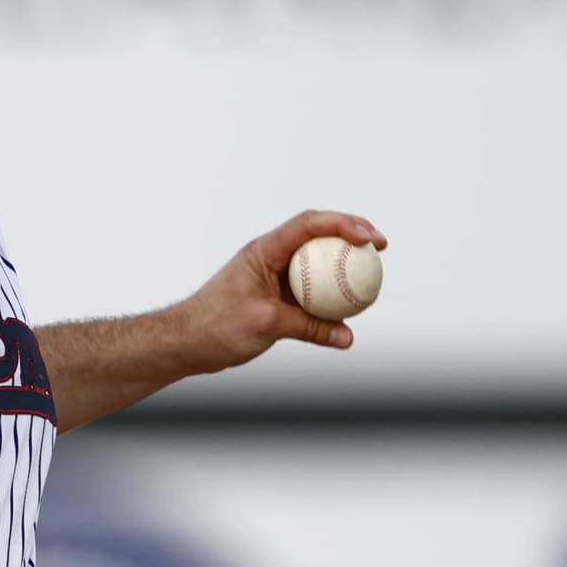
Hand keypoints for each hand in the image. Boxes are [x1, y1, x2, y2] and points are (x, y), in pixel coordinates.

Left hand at [175, 209, 388, 372]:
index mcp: (263, 251)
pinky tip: (351, 311)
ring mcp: (273, 277)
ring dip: (343, 266)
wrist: (185, 343)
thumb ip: (308, 328)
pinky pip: (310, 292)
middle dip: (352, 236)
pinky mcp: (275, 298)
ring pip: (316, 264)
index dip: (343, 224)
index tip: (369, 238)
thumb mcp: (265, 324)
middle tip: (381, 246)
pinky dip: (330, 297)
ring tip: (374, 274)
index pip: (308, 225)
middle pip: (318, 236)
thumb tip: (347, 337)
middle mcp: (269, 258)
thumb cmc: (214, 327)